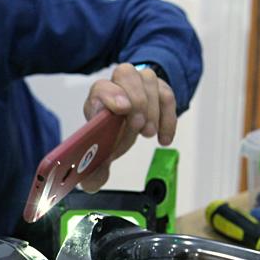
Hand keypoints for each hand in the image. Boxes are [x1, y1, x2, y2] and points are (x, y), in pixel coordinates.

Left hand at [80, 63, 176, 191]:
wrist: (129, 119)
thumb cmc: (112, 133)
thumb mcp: (100, 152)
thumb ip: (94, 169)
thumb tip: (91, 185)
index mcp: (97, 99)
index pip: (101, 88)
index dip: (110, 96)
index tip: (121, 110)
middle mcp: (117, 84)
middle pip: (126, 75)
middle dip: (136, 100)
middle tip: (138, 126)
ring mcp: (139, 83)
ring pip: (148, 80)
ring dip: (152, 108)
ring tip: (149, 134)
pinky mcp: (159, 89)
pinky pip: (167, 95)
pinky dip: (168, 117)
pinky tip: (164, 139)